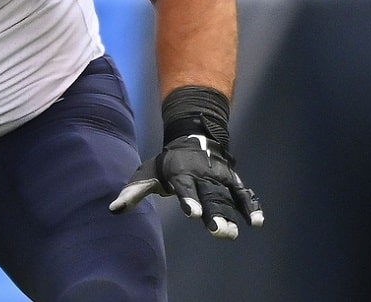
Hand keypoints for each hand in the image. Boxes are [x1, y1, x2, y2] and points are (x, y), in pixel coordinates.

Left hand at [109, 134, 263, 238]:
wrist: (193, 137)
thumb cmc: (166, 163)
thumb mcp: (147, 172)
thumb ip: (133, 192)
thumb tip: (113, 209)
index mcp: (180, 172)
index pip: (185, 187)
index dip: (189, 199)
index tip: (193, 213)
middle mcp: (202, 174)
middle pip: (209, 196)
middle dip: (213, 213)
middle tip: (216, 231)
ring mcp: (219, 177)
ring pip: (227, 198)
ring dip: (231, 215)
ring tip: (232, 233)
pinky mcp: (233, 180)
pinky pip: (244, 194)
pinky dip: (252, 206)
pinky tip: (256, 223)